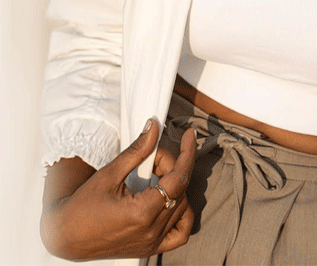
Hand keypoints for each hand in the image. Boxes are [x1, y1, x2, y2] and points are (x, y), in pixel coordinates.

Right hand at [41, 119, 196, 260]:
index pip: (179, 178)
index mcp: (142, 213)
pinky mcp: (149, 248)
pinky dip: (182, 214)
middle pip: (180, 189)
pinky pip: (179, 234)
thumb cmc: (82, 206)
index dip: (187, 153)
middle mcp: (151, 231)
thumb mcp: (110, 173)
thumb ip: (137, 151)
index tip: (190, 136)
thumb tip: (154, 128)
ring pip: (182, 207)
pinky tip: (171, 200)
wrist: (65, 235)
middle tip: (153, 156)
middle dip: (172, 166)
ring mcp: (152, 243)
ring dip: (175, 185)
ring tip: (155, 175)